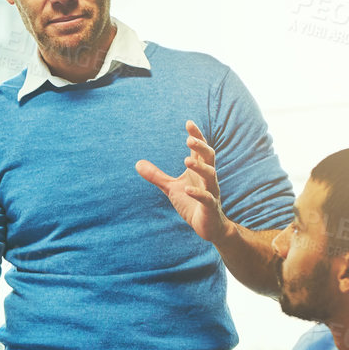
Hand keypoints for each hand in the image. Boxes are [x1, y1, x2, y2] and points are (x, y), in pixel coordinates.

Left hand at [136, 121, 230, 244]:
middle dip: (201, 147)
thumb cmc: (191, 203)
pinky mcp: (210, 207)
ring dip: (200, 167)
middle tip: (189, 139)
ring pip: (210, 175)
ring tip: (186, 161)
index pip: (200, 150)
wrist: (209, 226)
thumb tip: (137, 163)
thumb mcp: (171, 188)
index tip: (188, 123)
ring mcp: (211, 192)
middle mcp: (208, 178)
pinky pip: (207, 198)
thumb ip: (156, 176)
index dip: (197, 136)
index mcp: (200, 170)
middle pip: (209, 157)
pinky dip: (198, 193)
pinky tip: (187, 189)